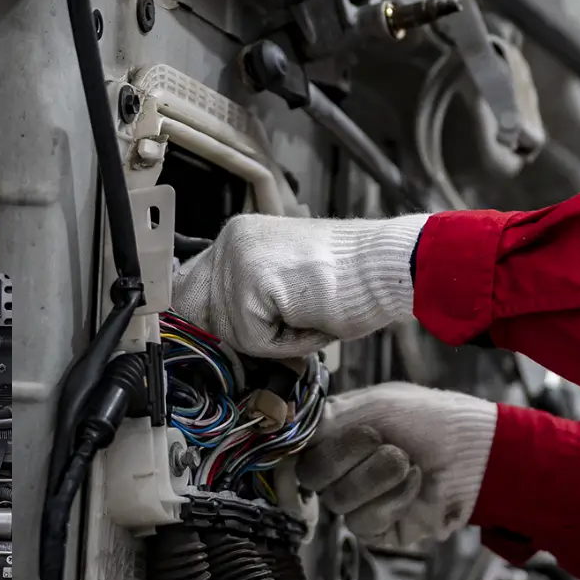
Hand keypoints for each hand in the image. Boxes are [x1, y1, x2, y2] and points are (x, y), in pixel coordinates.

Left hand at [171, 213, 427, 357]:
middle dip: (233, 335)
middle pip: (196, 312)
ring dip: (271, 340)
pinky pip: (254, 339)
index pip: (189, 288)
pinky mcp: (252, 281)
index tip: (212, 341)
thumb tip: (209, 336)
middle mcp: (229, 240)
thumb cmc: (349, 282)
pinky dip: (288, 342)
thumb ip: (244, 302)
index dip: (200, 321)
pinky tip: (313, 316)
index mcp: (235, 237)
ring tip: (309, 314)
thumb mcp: (282, 288)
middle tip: (281, 329)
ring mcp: (238, 258)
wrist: (390, 266)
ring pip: (229, 332)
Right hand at [295, 383, 497, 547]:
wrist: (478, 451)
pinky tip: (414, 482)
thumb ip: (325, 418)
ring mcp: (354, 500)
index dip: (300, 447)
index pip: (292, 448)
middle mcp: (336, 469)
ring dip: (377, 477)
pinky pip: (362, 522)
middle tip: (381, 441)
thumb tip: (284, 428)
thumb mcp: (374, 403)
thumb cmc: (429, 418)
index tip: (313, 440)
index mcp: (330, 436)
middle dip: (346, 456)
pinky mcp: (376, 528)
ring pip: (336, 501)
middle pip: (310, 476)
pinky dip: (392, 500)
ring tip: (407, 461)